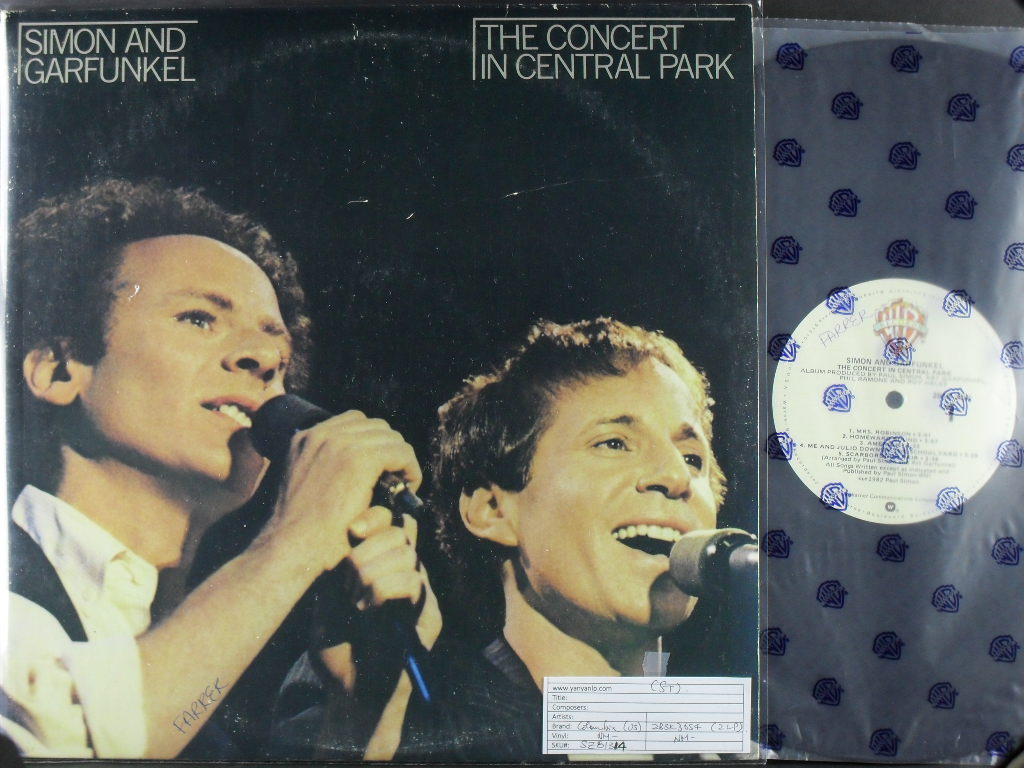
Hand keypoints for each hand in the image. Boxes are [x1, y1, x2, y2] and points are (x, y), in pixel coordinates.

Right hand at [261, 410, 421, 572]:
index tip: (380, 467)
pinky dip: (410, 468)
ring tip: (402, 484)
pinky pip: (401, 453)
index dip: (372, 442)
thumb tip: (348, 468)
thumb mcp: (303, 486)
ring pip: (391, 438)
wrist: (288, 548)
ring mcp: (340, 444)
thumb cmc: (299, 531)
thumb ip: (321, 468)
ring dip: (401, 458)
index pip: (354, 421)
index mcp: (304, 437)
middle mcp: (321, 434)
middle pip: (376, 427)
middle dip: (389, 449)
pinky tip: (409, 487)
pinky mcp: (359, 460)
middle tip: (395, 477)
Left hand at [318, 507, 441, 691]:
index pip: (391, 520)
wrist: (350, 689)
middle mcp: (404, 573)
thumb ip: (342, 565)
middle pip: (401, 531)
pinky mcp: (428, 615)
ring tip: (355, 601)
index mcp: (381, 563)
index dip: (375, 517)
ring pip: (407, 553)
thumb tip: (354, 528)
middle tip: (347, 583)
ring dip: (372, 572)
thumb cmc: (336, 645)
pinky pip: (413, 583)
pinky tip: (368, 609)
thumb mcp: (328, 598)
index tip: (352, 532)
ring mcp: (420, 592)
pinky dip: (384, 589)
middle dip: (367, 550)